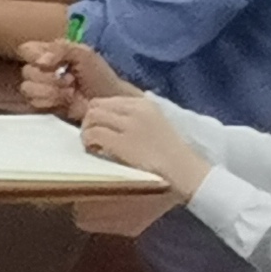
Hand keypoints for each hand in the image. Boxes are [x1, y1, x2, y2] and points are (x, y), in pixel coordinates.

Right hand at [14, 35, 134, 113]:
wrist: (107, 101)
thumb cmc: (99, 76)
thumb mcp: (84, 54)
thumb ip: (61, 49)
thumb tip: (40, 61)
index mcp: (51, 53)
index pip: (27, 49)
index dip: (34, 56)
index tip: (51, 62)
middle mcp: (43, 70)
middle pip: (26, 71)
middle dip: (48, 77)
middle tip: (69, 79)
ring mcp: (42, 88)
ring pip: (27, 88)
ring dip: (49, 90)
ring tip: (69, 91)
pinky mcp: (43, 105)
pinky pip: (33, 102)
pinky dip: (49, 101)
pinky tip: (64, 100)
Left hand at [69, 91, 212, 197]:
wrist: (184, 171)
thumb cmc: (170, 154)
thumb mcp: (155, 124)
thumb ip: (135, 118)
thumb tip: (108, 120)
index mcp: (144, 104)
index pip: (107, 100)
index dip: (97, 115)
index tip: (99, 129)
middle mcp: (136, 109)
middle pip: (96, 105)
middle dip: (88, 121)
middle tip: (92, 138)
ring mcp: (129, 125)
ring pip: (91, 117)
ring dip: (86, 132)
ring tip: (93, 146)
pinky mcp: (122, 142)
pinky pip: (93, 134)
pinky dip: (88, 142)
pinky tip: (96, 151)